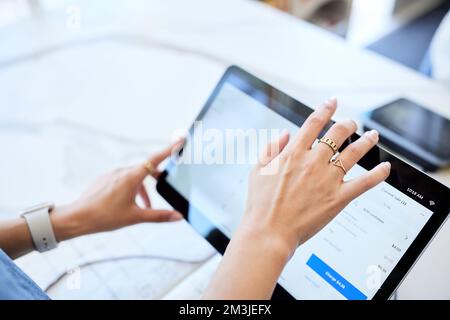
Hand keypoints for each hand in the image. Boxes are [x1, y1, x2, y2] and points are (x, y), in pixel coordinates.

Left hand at [51, 141, 183, 240]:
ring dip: (143, 189)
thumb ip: (159, 216)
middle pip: (146, 169)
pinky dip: (131, 189)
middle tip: (165, 183)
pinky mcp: (104, 179)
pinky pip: (122, 180)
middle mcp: (122, 172)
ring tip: (144, 207)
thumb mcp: (136, 217)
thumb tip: (178, 216)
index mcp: (131, 177)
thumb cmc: (104, 217)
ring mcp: (112, 174)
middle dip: (156, 177)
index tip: (180, 140)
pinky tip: (128, 204)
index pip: (156, 159)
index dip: (170, 150)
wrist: (77, 218)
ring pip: (134, 177)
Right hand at [241, 98, 389, 255]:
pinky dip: (377, 174)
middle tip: (352, 123)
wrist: (269, 232)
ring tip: (374, 136)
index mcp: (293, 153)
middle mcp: (313, 162)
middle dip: (348, 124)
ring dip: (366, 141)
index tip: (332, 102)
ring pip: (354, 153)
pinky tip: (385, 168)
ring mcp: (327, 179)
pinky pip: (364, 183)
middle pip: (338, 134)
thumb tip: (285, 134)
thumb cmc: (260, 204)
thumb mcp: (258, 170)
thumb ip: (271, 149)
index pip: (313, 123)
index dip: (325, 109)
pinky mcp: (338, 198)